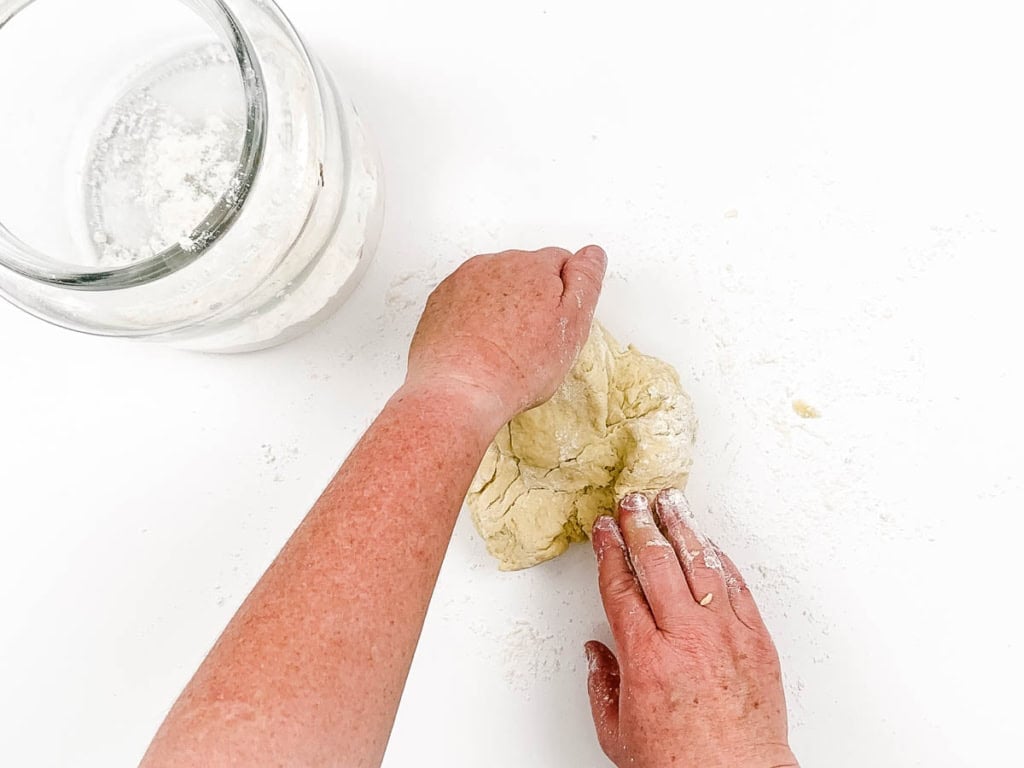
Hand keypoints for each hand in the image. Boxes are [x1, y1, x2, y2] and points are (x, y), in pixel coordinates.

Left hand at [407, 246, 606, 424]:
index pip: (561, 261)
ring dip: (502, 306)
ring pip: (494, 285)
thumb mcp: (572, 326)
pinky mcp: (441, 300)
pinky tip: (479, 345)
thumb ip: (585, 281)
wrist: (459, 389)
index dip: (564, 295)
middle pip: (525, 271)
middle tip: (532, 340)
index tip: (556, 323)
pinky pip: (466, 299)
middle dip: (532, 298)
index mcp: (533, 266)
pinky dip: (474, 316)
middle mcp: (496, 264)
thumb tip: (592, 254)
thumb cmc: (517, 367)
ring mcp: (463, 280)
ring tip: (503, 345)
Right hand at [586, 491, 797, 767]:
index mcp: (646, 658)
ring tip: (670, 502)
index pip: (621, 587)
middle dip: (641, 525)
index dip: (610, 552)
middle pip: (657, 563)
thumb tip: (596, 654)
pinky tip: (708, 544)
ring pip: (700, 565)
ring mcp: (725, 635)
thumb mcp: (619, 734)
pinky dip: (721, 560)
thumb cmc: (681, 766)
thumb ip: (601, 687)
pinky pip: (737, 587)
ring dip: (682, 528)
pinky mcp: (756, 640)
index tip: (604, 531)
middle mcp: (686, 638)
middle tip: (631, 501)